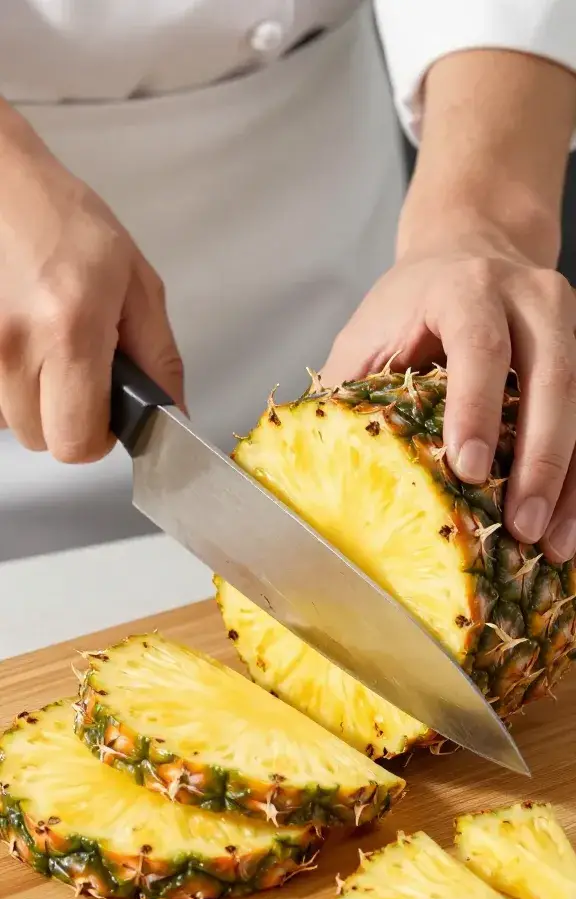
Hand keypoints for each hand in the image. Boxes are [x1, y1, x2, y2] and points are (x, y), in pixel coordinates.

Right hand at [0, 102, 183, 461]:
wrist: (2, 186)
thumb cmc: (67, 224)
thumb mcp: (136, 285)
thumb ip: (160, 358)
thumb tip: (173, 415)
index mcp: (70, 332)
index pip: (77, 443)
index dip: (97, 435)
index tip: (105, 409)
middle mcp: (14, 347)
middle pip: (43, 440)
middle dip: (66, 417)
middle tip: (75, 370)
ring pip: (11, 424)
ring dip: (33, 400)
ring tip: (45, 345)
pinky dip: (7, 384)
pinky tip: (21, 343)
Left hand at [321, 223, 575, 562]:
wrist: (470, 248)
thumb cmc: (411, 304)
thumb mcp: (368, 334)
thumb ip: (349, 390)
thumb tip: (317, 466)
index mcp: (467, 287)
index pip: (480, 347)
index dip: (476, 408)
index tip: (467, 469)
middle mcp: (531, 298)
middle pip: (553, 378)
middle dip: (539, 460)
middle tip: (521, 527)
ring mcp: (570, 323)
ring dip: (570, 481)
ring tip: (553, 546)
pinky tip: (566, 524)